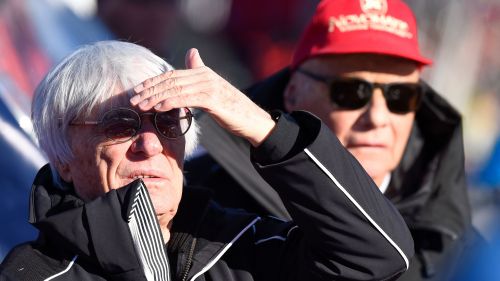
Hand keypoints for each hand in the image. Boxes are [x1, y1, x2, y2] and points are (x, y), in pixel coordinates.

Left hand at [129, 48, 275, 146]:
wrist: (251, 120)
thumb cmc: (231, 107)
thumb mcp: (213, 88)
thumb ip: (200, 71)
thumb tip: (192, 53)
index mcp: (203, 72)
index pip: (171, 74)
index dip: (152, 82)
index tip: (137, 90)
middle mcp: (205, 75)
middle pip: (170, 81)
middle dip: (149, 90)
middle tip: (132, 100)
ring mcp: (209, 86)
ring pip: (175, 89)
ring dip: (154, 98)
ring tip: (140, 106)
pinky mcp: (213, 99)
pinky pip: (186, 99)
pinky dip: (170, 102)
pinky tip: (158, 108)